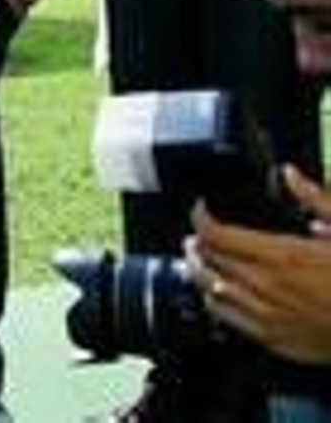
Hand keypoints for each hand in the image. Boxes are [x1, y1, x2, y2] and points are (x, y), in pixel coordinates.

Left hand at [188, 167, 330, 364]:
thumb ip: (315, 199)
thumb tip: (291, 175)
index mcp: (284, 255)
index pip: (217, 235)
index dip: (201, 218)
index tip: (202, 210)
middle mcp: (268, 286)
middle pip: (208, 260)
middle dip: (197, 242)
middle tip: (197, 234)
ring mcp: (267, 315)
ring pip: (209, 287)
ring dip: (199, 269)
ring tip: (199, 258)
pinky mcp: (271, 338)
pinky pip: (224, 315)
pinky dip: (213, 298)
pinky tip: (216, 290)